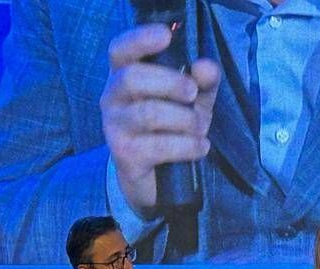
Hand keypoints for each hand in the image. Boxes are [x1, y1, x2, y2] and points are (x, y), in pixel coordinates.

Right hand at [101, 24, 221, 216]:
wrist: (154, 181)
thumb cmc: (170, 131)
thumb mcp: (191, 103)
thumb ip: (202, 84)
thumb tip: (207, 67)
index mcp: (124, 76)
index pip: (120, 50)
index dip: (140, 40)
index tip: (166, 36)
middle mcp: (112, 98)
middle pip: (132, 78)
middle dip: (169, 82)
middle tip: (193, 93)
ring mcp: (115, 127)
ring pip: (148, 113)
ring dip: (184, 120)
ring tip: (200, 129)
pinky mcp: (125, 155)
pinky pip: (158, 146)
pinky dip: (187, 146)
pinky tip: (201, 148)